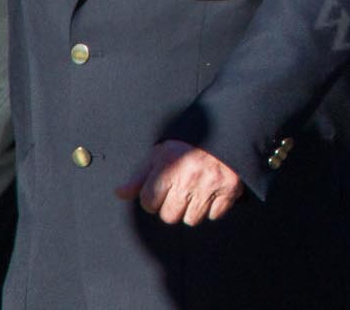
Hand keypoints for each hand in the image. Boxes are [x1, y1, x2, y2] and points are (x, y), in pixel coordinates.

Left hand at [115, 140, 243, 225]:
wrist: (225, 130)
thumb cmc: (187, 146)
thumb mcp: (159, 154)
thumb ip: (139, 176)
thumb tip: (119, 193)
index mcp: (168, 167)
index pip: (149, 203)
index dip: (153, 198)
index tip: (162, 188)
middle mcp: (188, 178)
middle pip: (169, 216)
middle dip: (172, 206)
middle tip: (180, 190)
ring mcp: (210, 186)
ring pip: (192, 219)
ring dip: (193, 209)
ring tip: (196, 191)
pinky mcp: (229, 190)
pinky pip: (215, 215)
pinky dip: (214, 207)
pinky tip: (211, 192)